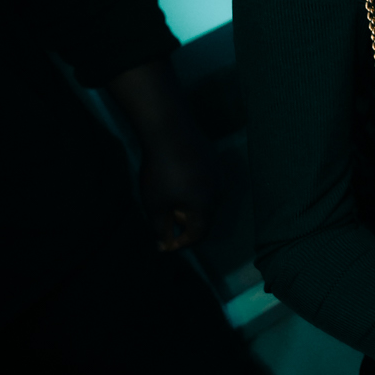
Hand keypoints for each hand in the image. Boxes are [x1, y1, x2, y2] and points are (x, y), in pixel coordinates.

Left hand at [105, 59, 215, 250]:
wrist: (169, 129)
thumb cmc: (160, 170)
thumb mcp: (155, 204)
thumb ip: (160, 228)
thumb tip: (163, 244)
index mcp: (206, 207)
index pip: (198, 234)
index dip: (181, 243)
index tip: (165, 244)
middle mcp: (219, 193)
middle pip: (205, 218)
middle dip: (186, 224)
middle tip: (166, 221)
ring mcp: (219, 175)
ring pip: (208, 201)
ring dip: (192, 207)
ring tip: (171, 202)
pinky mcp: (216, 161)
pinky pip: (208, 185)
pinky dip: (195, 191)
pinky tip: (179, 183)